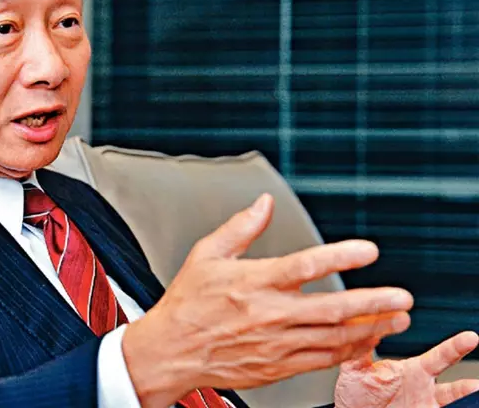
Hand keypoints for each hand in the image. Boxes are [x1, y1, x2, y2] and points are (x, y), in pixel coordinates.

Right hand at [122, 194, 413, 407]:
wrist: (170, 351)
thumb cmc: (187, 303)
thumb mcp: (206, 255)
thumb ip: (240, 228)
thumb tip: (264, 204)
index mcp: (252, 282)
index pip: (303, 266)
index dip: (340, 256)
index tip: (369, 251)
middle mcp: (268, 315)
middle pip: (330, 309)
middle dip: (372, 303)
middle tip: (401, 296)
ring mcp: (275, 344)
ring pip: (333, 339)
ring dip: (369, 328)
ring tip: (396, 318)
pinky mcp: (276, 367)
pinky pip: (322, 361)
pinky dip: (348, 352)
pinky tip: (365, 341)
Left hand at [335, 331, 478, 407]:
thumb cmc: (356, 394)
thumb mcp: (355, 367)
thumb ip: (362, 347)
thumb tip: (366, 324)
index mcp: (411, 371)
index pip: (437, 357)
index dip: (454, 347)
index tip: (471, 338)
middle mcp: (424, 389)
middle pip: (453, 382)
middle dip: (467, 377)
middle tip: (477, 354)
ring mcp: (425, 405)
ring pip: (452, 402)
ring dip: (465, 397)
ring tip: (475, 390)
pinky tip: (463, 404)